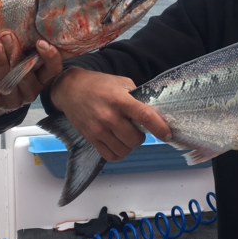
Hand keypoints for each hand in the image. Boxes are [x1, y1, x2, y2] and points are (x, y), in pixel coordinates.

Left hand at [0, 32, 62, 115]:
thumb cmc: (14, 70)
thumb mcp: (24, 60)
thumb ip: (27, 47)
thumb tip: (23, 16)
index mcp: (42, 79)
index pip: (53, 69)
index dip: (50, 57)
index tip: (40, 42)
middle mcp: (32, 91)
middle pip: (27, 74)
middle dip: (15, 54)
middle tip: (5, 36)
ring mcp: (14, 100)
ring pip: (8, 83)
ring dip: (0, 64)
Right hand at [48, 68, 170, 161]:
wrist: (70, 89)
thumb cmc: (99, 84)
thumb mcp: (121, 83)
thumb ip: (137, 98)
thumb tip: (154, 114)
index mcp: (120, 99)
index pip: (144, 116)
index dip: (159, 128)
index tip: (167, 135)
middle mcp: (109, 116)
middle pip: (135, 140)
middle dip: (141, 137)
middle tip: (136, 128)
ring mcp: (98, 129)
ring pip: (124, 150)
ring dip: (130, 146)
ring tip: (126, 135)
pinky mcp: (90, 138)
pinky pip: (111, 156)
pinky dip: (119, 153)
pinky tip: (118, 143)